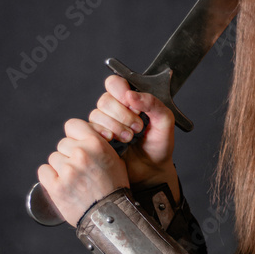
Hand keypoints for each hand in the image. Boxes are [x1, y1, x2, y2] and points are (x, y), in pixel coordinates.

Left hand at [38, 118, 129, 225]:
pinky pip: (44, 171)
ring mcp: (67, 170)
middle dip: (69, 154)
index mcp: (95, 144)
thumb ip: (99, 146)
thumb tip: (85, 139)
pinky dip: (50, 177)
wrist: (111, 215)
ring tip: (74, 180)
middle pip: (62, 144)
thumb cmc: (114, 189)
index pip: (72, 125)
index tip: (76, 143)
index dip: (73, 134)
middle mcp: (80, 154)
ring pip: (53, 158)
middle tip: (79, 169)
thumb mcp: (115, 160)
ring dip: (60, 167)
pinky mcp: (56, 185)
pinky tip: (62, 184)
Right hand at [88, 75, 177, 197]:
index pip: (114, 83)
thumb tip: (131, 95)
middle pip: (105, 100)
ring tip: (129, 138)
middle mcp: (114, 109)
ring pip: (96, 114)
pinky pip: (89, 128)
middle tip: (138, 128)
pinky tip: (113, 141)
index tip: (133, 105)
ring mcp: (103, 123)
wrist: (151, 170)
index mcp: (130, 99)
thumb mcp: (165, 122)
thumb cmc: (159, 146)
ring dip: (115, 127)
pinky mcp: (95, 137)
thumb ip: (153, 104)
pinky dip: (102, 134)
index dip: (121, 92)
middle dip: (122, 115)